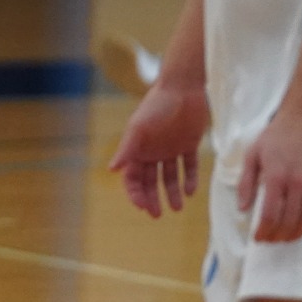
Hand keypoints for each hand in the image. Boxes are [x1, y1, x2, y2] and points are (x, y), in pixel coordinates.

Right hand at [108, 82, 209, 217]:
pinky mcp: (189, 144)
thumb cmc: (156, 106)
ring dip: (172, 193)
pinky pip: (189, 166)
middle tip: (157, 214)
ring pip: (170, 177)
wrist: (183, 87)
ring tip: (177, 208)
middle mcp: (152, 151)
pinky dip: (190, 179)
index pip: (132, 178)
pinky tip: (190, 191)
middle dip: (152, 198)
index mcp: (137, 149)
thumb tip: (111, 170)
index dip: (136, 193)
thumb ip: (126, 149)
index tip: (142, 206)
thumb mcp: (138, 129)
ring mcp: (171, 149)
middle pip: (149, 181)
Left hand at [239, 107, 301, 242]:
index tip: (259, 238)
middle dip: (280, 235)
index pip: (271, 214)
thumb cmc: (275, 136)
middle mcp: (298, 181)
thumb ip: (246, 183)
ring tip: (288, 237)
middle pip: (291, 220)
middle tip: (272, 240)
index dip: (265, 230)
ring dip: (299, 232)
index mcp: (276, 176)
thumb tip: (243, 208)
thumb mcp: (252, 155)